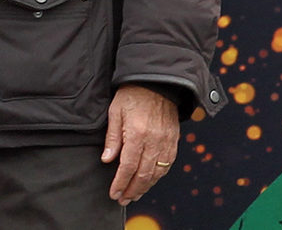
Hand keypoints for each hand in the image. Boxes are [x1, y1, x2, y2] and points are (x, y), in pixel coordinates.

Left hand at [101, 83, 178, 205]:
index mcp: (138, 133)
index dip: (121, 183)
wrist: (157, 82)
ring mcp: (167, 141)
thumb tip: (107, 160)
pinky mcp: (174, 140)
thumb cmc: (132, 94)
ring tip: (134, 194)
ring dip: (146, 186)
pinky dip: (158, 176)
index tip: (114, 193)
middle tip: (123, 199)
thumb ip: (113, 137)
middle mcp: (155, 140)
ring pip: (158, 172)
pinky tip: (149, 181)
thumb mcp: (115, 112)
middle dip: (133, 190)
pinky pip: (168, 164)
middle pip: (144, 174)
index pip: (128, 166)